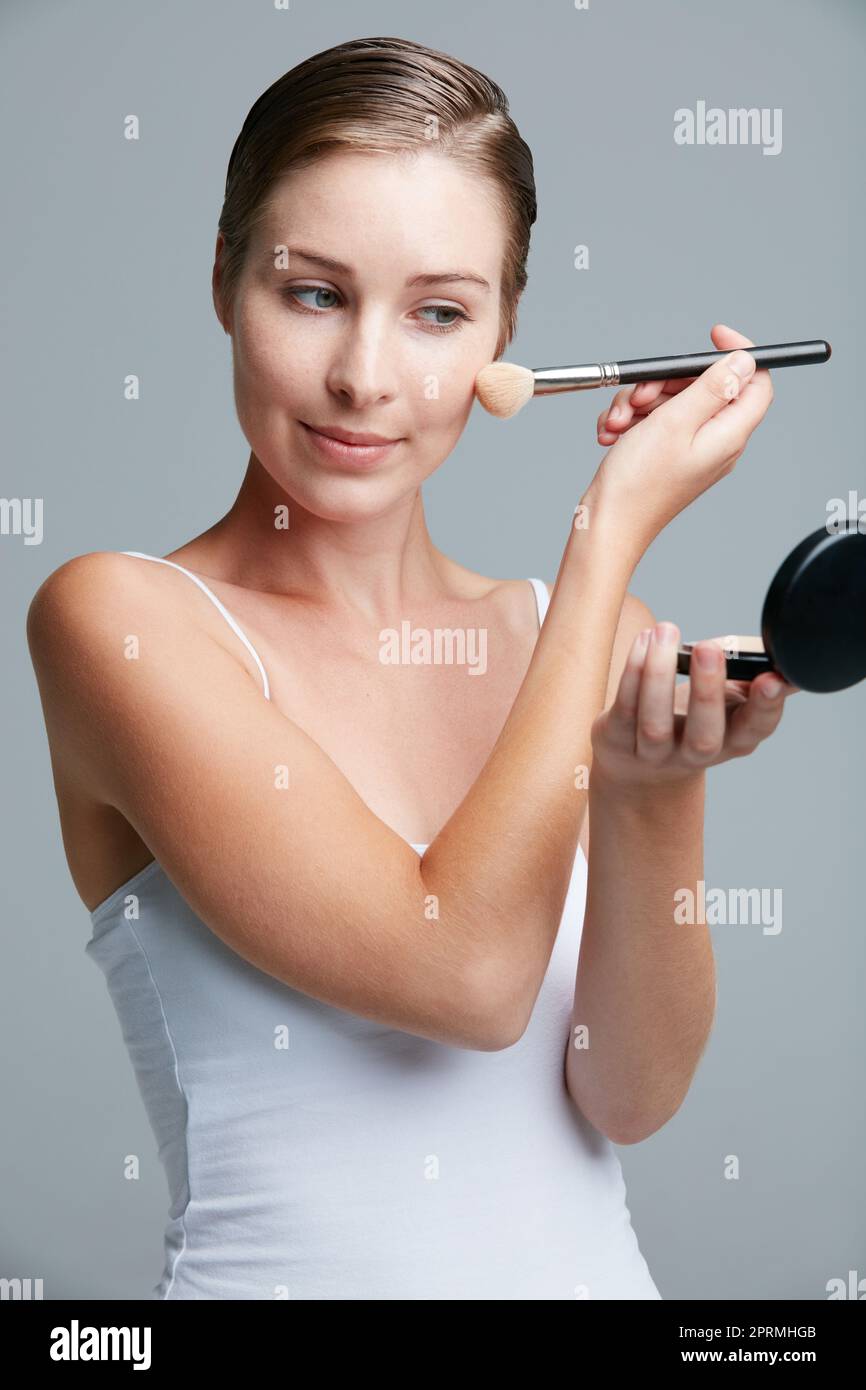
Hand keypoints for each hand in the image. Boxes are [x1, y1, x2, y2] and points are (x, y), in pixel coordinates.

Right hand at [587, 324, 773, 558]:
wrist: (607, 524)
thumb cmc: (638, 484)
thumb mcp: (675, 422)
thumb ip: (712, 388)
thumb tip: (745, 361)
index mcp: (728, 435)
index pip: (756, 382)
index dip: (740, 354)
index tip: (713, 336)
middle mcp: (716, 442)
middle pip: (705, 388)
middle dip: (667, 382)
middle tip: (641, 394)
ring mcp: (692, 450)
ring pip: (674, 402)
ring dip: (641, 403)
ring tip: (619, 422)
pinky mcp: (668, 456)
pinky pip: (655, 422)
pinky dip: (633, 421)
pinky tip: (613, 433)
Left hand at [589, 622, 798, 793]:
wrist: (639, 767)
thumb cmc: (692, 720)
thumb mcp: (728, 703)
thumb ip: (755, 679)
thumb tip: (792, 656)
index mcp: (733, 740)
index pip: (755, 729)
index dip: (765, 706)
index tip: (770, 678)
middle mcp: (695, 754)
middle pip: (704, 736)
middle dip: (708, 691)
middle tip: (709, 648)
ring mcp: (654, 754)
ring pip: (656, 725)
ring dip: (660, 675)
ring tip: (667, 631)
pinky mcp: (618, 741)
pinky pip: (625, 708)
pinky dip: (633, 672)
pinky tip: (644, 641)